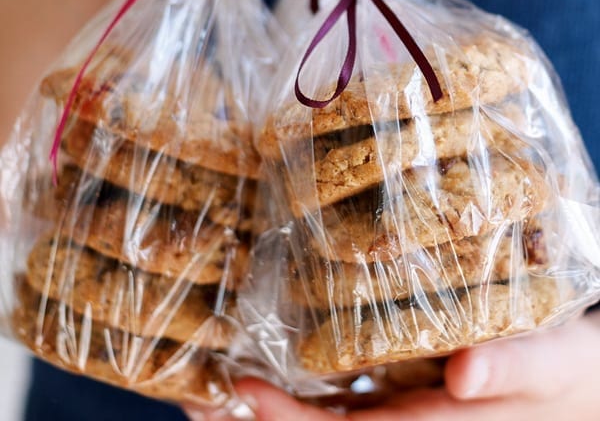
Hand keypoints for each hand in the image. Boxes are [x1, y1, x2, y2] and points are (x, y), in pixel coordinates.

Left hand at [184, 310, 599, 419]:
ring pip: (329, 420)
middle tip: (199, 392)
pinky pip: (348, 402)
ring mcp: (406, 415)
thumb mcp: (556, 364)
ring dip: (270, 407)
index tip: (242, 394)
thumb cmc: (575, 372)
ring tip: (215, 379)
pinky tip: (273, 362)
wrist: (584, 379)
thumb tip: (464, 374)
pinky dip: (304, 388)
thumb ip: (517, 367)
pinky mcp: (406, 394)